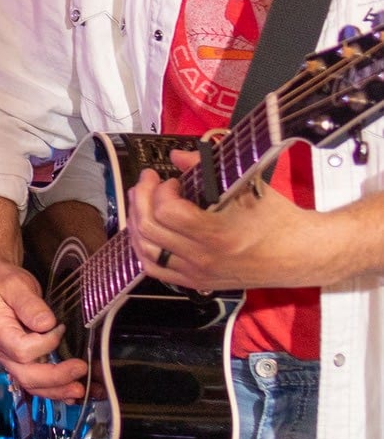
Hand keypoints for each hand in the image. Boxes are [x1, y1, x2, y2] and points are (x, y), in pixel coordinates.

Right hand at [0, 255, 85, 401]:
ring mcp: (9, 357)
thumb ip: (29, 304)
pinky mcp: (19, 359)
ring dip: (56, 390)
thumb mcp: (14, 285)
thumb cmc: (1, 282)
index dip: (46, 343)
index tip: (60, 328)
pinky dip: (52, 390)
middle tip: (81, 369)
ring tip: (79, 390)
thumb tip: (47, 324)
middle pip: (26, 375)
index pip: (22, 350)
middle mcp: (0, 350)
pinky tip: (69, 392)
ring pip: (30, 383)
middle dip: (56, 378)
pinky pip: (34, 380)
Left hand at [127, 155, 355, 294]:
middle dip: (141, 199)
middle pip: (149, 229)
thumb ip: (208, 168)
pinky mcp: (198, 282)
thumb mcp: (247, 187)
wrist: (301, 254)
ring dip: (137, 222)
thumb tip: (179, 156)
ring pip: (145, 250)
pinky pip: (155, 269)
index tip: (171, 180)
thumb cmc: (279, 219)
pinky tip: (145, 231)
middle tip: (147, 182)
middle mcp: (204, 257)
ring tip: (142, 202)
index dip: (161, 190)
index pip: (167, 211)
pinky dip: (143, 249)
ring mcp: (198, 272)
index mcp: (218, 233)